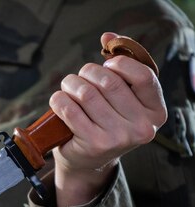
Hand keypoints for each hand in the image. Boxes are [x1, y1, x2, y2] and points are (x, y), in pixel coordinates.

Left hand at [49, 32, 166, 206]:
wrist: (88, 161)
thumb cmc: (106, 121)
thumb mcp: (122, 98)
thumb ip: (121, 66)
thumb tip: (108, 37)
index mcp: (155, 112)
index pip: (143, 75)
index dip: (120, 63)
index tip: (107, 64)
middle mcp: (141, 127)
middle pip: (109, 82)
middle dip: (88, 72)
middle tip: (79, 77)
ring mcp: (117, 138)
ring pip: (87, 93)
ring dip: (71, 84)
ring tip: (68, 86)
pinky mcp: (93, 144)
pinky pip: (69, 109)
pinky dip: (59, 99)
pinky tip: (59, 100)